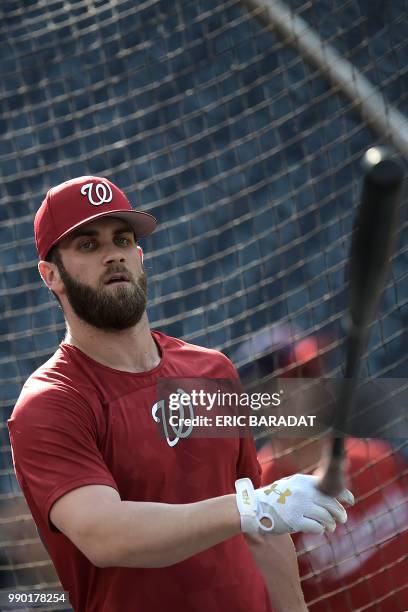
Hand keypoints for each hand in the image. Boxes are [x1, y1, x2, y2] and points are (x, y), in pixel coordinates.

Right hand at [235, 473, 353, 535]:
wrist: (255, 507)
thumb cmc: (276, 498)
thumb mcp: (292, 485)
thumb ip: (310, 489)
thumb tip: (333, 496)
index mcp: (303, 481)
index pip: (330, 487)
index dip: (344, 495)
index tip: (350, 501)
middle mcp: (303, 492)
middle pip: (331, 504)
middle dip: (340, 513)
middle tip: (342, 519)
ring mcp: (299, 506)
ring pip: (326, 517)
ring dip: (330, 524)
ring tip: (330, 527)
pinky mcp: (294, 520)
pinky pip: (316, 528)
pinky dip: (320, 530)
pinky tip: (319, 530)